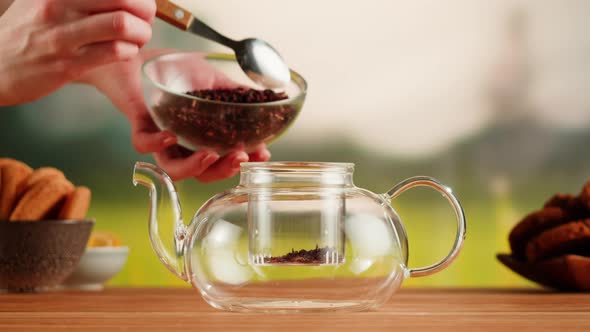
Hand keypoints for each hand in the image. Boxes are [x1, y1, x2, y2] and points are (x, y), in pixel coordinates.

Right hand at [0, 0, 154, 104]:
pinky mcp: (69, 64)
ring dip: (141, 32)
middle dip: (146, 10)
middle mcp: (58, 6)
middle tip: (145, 20)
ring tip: (137, 37)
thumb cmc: (28, 31)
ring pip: (122, 24)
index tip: (139, 3)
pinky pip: (114, 52)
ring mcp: (63, 36)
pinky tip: (125, 51)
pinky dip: (129, 50)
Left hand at [78, 49, 271, 181]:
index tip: (262, 154)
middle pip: (203, 173)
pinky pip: (143, 143)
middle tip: (241, 158)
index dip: (244, 161)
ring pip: (174, 169)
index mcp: (203, 138)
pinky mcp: (139, 126)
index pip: (225, 159)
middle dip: (224, 170)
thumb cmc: (177, 71)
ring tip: (210, 156)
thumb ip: (236, 94)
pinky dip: (156, 143)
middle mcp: (182, 144)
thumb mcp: (214, 81)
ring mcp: (160, 139)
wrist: (142, 56)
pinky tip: (170, 135)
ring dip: (194, 167)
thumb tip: (269, 100)